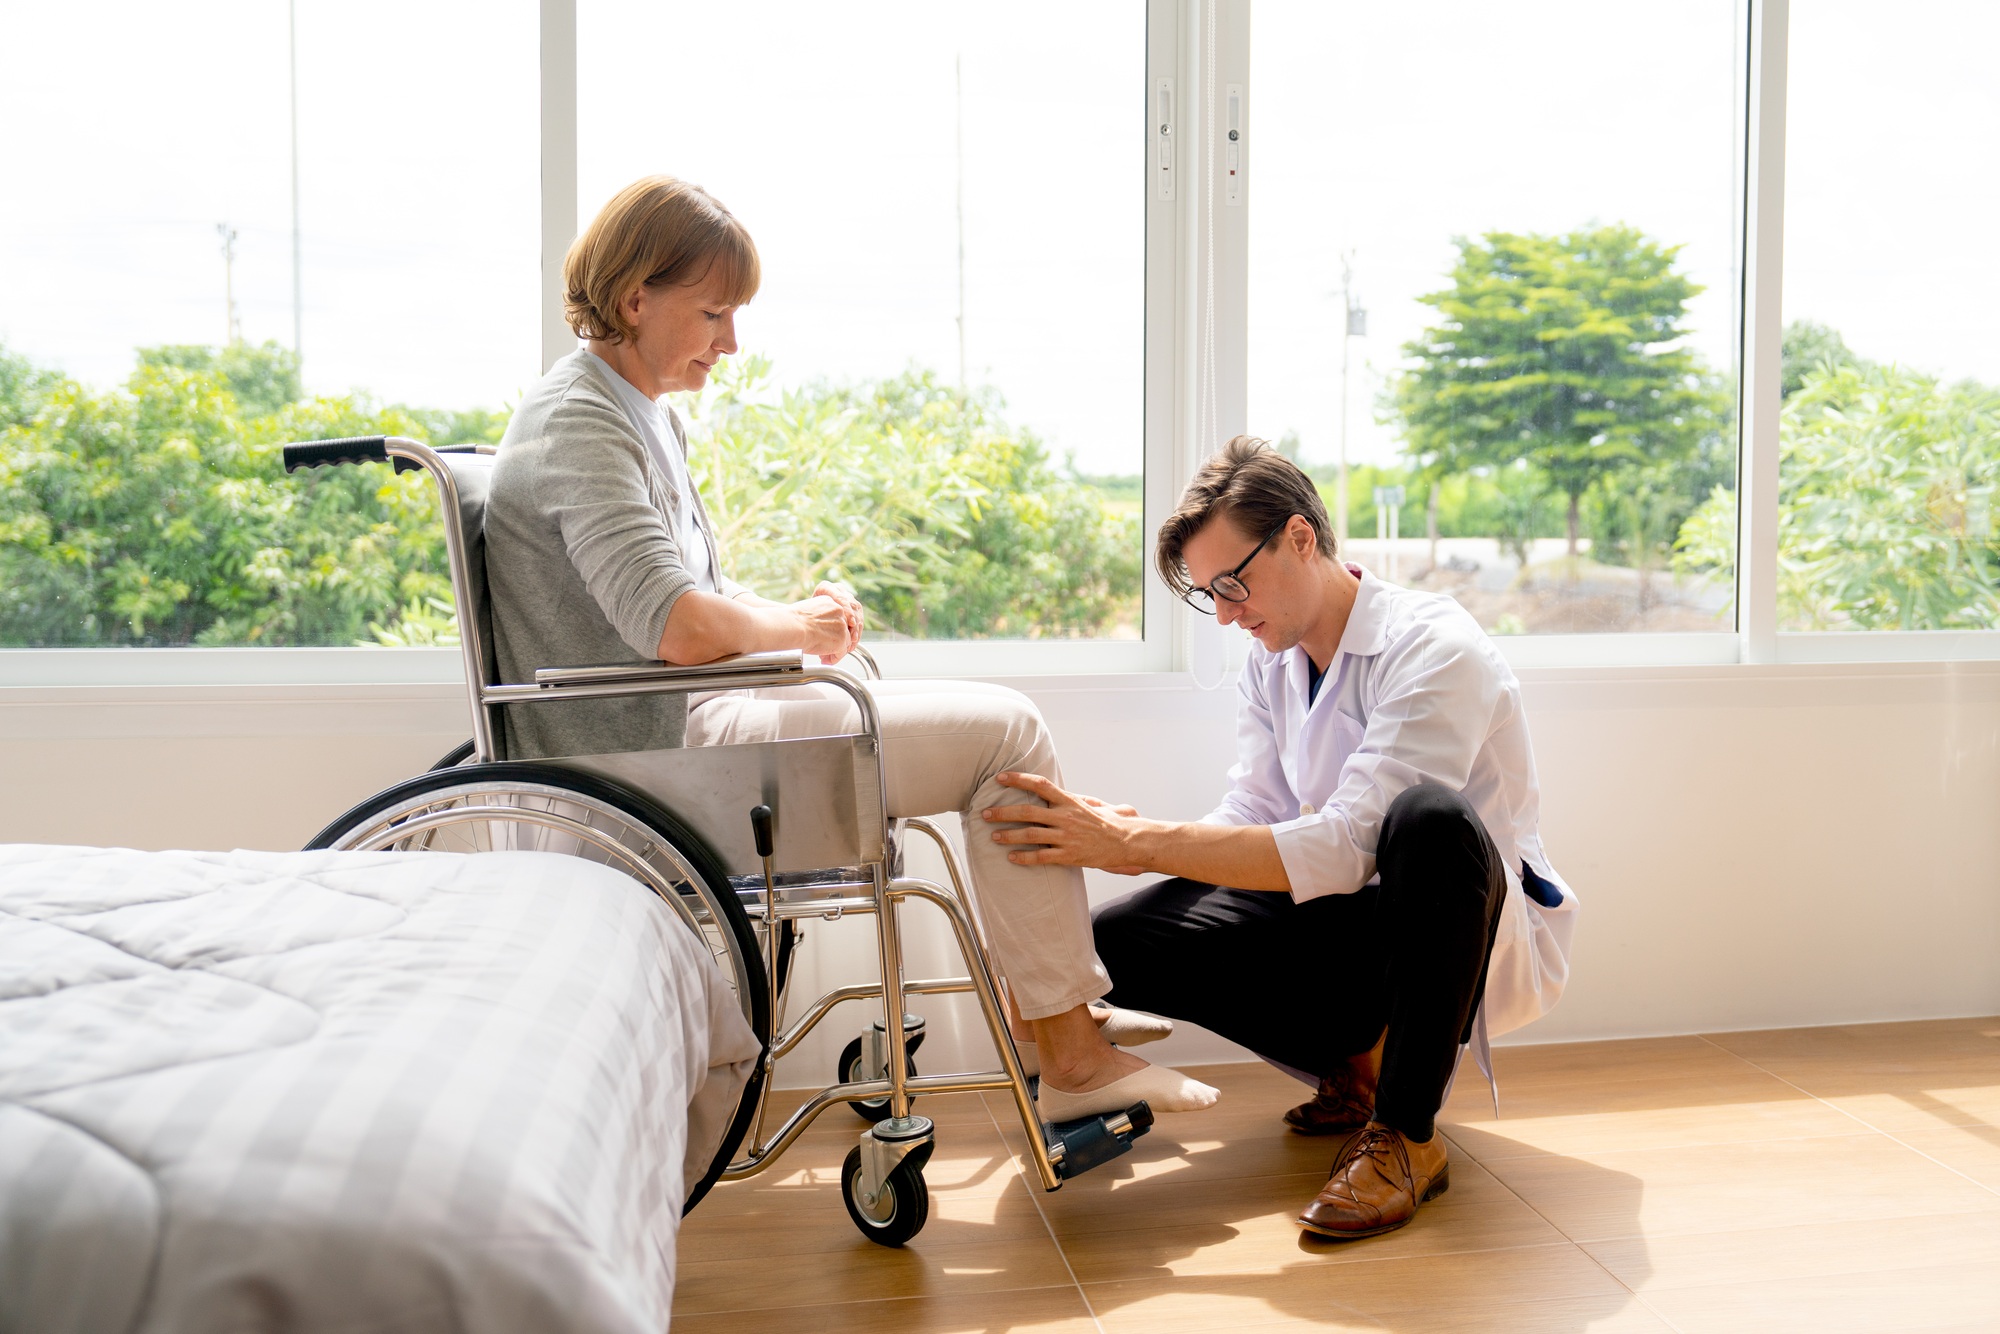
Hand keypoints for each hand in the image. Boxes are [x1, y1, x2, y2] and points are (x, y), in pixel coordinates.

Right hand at [789, 594, 856, 660]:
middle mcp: (838, 611)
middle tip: (824, 648)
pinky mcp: (842, 639)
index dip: (831, 629)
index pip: (836, 616)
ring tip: (825, 656)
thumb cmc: (793, 622)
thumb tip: (817, 627)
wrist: (794, 627)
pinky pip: (842, 651)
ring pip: (845, 640)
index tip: (823, 635)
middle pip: (842, 628)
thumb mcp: (807, 613)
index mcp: (829, 602)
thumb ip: (817, 618)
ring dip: (836, 649)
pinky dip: (835, 657)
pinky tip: (826, 660)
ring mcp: (842, 625)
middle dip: (834, 639)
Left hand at [812, 580, 865, 652]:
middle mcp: (838, 590)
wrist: (806, 618)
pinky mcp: (852, 606)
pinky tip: (855, 639)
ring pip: (857, 611)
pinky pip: (859, 616)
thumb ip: (817, 616)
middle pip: (851, 604)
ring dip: (857, 627)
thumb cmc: (805, 617)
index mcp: (826, 587)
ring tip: (853, 640)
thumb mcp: (808, 614)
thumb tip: (826, 626)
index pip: (840, 598)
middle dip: (854, 621)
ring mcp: (846, 597)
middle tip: (852, 634)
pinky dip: (857, 629)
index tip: (850, 623)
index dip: (847, 611)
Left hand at [982, 771, 1149, 873]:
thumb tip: (1053, 791)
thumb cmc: (1107, 822)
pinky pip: (1042, 857)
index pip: (1040, 785)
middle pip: (1028, 812)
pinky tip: (1011, 857)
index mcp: (1069, 801)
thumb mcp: (1089, 804)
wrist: (1126, 841)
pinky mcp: (1069, 855)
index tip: (1000, 777)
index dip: (1018, 780)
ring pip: (1031, 835)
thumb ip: (1069, 799)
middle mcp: (1065, 817)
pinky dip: (1024, 857)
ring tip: (993, 836)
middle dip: (1003, 812)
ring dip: (1009, 835)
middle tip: (986, 813)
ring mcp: (1067, 837)